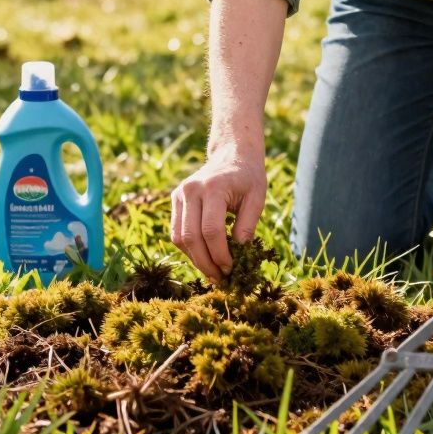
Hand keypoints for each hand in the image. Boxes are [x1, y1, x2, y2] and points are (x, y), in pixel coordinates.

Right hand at [169, 142, 266, 282]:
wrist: (232, 155)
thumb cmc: (248, 178)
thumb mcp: (257, 198)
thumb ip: (248, 225)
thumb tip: (239, 253)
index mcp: (214, 187)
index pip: (211, 230)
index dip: (220, 254)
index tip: (231, 269)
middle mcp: (191, 190)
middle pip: (191, 236)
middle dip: (206, 262)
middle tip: (221, 278)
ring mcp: (180, 194)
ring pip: (179, 237)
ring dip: (195, 259)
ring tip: (213, 271)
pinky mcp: (175, 199)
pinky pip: (176, 232)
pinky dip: (189, 249)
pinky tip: (204, 257)